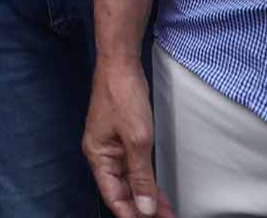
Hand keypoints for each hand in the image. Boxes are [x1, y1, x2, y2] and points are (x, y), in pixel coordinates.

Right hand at [84, 57, 171, 217]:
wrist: (120, 63)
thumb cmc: (122, 95)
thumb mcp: (137, 139)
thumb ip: (141, 176)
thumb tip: (144, 206)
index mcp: (99, 156)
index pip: (113, 196)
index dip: (131, 214)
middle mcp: (102, 154)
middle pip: (121, 191)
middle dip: (143, 207)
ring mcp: (112, 145)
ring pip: (129, 180)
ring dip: (147, 196)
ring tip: (167, 211)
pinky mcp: (123, 137)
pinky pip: (133, 166)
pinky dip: (146, 179)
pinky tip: (158, 190)